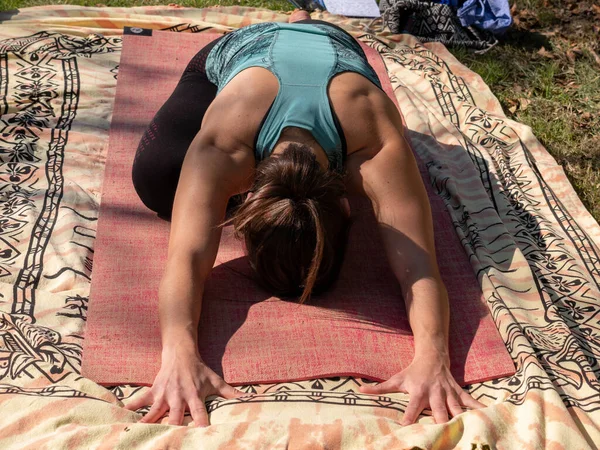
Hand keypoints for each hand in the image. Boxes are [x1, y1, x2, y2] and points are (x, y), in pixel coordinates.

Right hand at [123, 343, 244, 425]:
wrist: (180, 351)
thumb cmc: (199, 369)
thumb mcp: (215, 379)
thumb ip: (229, 392)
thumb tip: (248, 399)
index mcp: (194, 395)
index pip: (200, 413)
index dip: (201, 423)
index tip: (202, 435)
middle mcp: (178, 396)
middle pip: (174, 416)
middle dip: (172, 429)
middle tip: (169, 442)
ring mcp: (163, 394)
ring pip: (154, 412)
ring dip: (148, 424)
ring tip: (140, 436)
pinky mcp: (152, 391)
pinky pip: (139, 400)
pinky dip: (131, 407)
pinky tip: (121, 416)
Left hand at [358, 355, 484, 424]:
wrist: (432, 356)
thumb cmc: (412, 371)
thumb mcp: (395, 379)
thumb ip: (379, 388)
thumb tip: (359, 390)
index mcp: (418, 392)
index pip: (412, 408)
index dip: (409, 417)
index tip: (406, 429)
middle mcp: (435, 394)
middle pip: (438, 412)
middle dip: (440, 425)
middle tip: (443, 439)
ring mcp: (449, 393)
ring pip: (456, 409)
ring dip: (461, 421)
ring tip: (467, 435)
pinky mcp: (459, 392)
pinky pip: (471, 402)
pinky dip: (480, 409)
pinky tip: (489, 418)